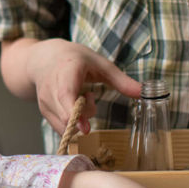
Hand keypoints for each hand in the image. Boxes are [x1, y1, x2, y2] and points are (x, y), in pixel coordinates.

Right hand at [25, 39, 140, 135]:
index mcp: (66, 71)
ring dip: (79, 120)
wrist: (44, 59)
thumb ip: (122, 81)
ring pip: (64, 125)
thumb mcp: (100, 64)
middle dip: (85, 116)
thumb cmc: (75, 59)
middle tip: (90, 96)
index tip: (86, 129)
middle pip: (66, 116)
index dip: (75, 114)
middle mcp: (50, 88)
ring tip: (81, 98)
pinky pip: (60, 128)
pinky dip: (73, 123)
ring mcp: (44, 102)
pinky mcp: (44, 112)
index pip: (66, 96)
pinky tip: (74, 107)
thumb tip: (145, 93)